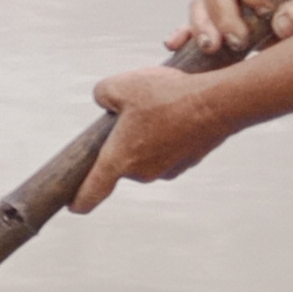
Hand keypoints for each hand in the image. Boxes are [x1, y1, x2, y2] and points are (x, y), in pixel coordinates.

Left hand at [75, 65, 238, 212]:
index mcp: (120, 160)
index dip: (80, 200)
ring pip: (146, 151)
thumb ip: (101, 94)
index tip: (74, 206)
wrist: (218, 103)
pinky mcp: (187, 161)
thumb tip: (105, 101)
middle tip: (130, 111)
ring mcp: (168, 169)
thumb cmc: (167, 96)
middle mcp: (143, 172)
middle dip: (122, 139)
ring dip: (146, 134)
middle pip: (121, 160)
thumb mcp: (119, 85)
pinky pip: (167, 147)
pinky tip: (176, 111)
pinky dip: (167, 133)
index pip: (93, 191)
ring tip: (158, 106)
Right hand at [164, 0, 292, 58]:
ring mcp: (223, 2)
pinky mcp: (214, 24)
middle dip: (225, 16)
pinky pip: (190, 25)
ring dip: (202, 27)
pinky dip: (183, 34)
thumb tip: (281, 23)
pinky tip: (176, 44)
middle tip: (239, 42)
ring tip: (212, 48)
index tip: (265, 11)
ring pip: (200, 5)